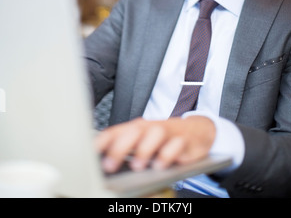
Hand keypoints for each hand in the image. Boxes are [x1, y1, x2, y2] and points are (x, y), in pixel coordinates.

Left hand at [96, 116, 215, 172]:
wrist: (196, 130)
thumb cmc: (164, 138)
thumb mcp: (143, 141)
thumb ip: (126, 148)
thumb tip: (102, 162)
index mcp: (137, 128)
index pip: (117, 131)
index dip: (103, 141)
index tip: (91, 153)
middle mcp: (151, 128)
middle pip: (134, 132)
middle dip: (120, 148)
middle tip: (109, 165)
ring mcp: (168, 132)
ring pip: (155, 135)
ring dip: (144, 150)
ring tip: (137, 166)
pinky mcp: (184, 140)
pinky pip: (176, 145)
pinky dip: (167, 154)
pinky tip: (160, 165)